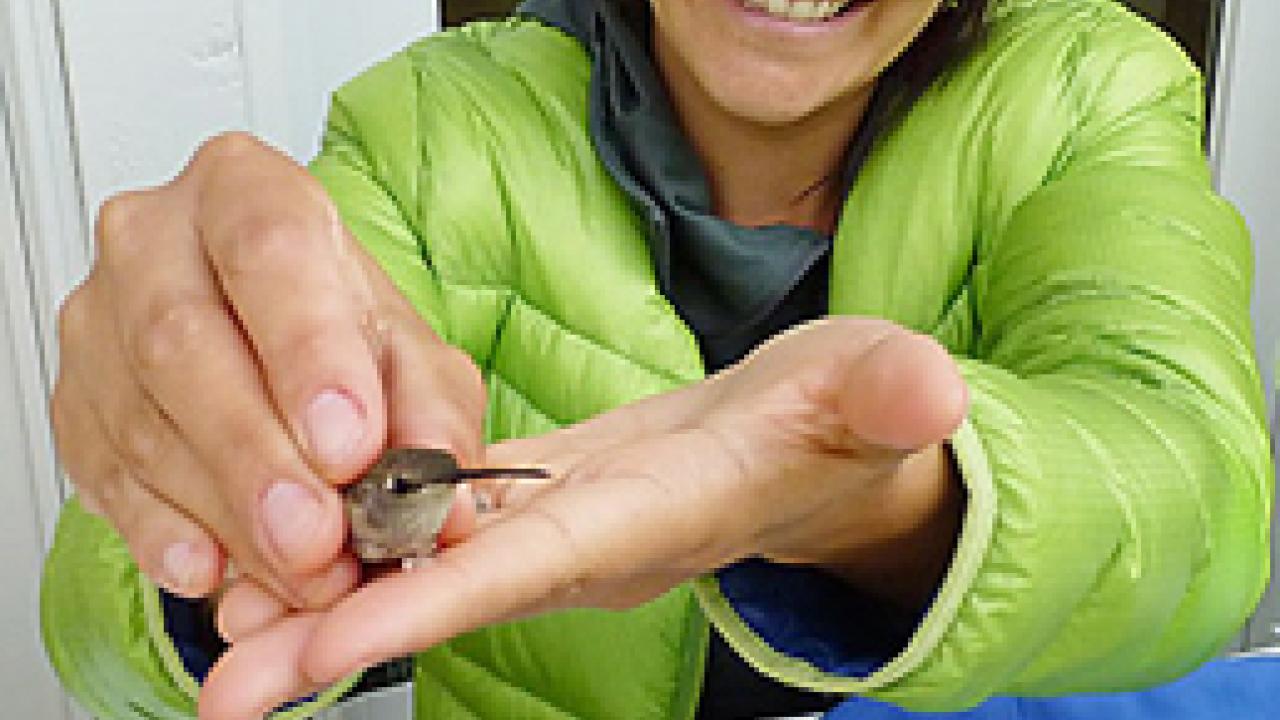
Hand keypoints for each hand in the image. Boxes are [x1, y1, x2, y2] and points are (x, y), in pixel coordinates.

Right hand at [51, 132, 483, 606]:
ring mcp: (100, 320)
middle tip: (319, 535)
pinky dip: (165, 533)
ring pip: (142, 420)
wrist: (278, 343)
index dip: (308, 351)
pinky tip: (218, 565)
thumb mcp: (412, 354)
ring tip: (300, 568)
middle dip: (258, 456)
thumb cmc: (339, 327)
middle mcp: (155, 239)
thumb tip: (437, 491)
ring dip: (226, 512)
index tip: (349, 443)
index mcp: (247, 191)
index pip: (270, 249)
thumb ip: (432, 414)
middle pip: (184, 341)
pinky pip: (103, 474)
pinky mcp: (74, 401)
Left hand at [198, 317, 966, 718]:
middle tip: (219, 681)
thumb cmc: (839, 425)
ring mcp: (554, 526)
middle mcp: (585, 542)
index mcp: (647, 518)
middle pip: (446, 592)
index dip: (423, 608)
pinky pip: (437, 523)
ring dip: (326, 601)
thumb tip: (925, 390)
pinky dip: (365, 538)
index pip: (521, 569)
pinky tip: (290, 539)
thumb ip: (884, 395)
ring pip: (426, 567)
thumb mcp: (869, 392)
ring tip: (216, 636)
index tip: (316, 656)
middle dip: (338, 636)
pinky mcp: (537, 496)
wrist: (816, 447)